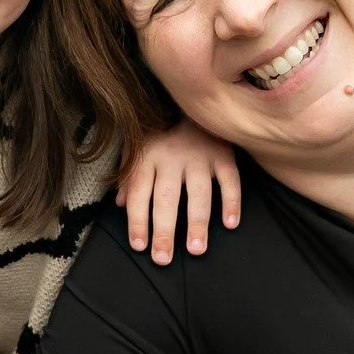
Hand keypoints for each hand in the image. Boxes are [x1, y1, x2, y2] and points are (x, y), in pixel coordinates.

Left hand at [117, 118, 241, 265]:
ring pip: (198, 194)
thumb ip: (128, 174)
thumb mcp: (138, 146)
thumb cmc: (161, 128)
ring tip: (196, 250)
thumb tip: (121, 204)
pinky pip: (230, 180)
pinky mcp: (224, 153)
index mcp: (147, 155)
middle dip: (164, 232)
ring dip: (197, 224)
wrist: (192, 94)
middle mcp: (171, 157)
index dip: (137, 221)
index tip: (139, 246)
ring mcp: (199, 155)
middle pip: (166, 199)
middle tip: (163, 259)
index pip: (139, 194)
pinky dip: (232, 202)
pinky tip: (230, 224)